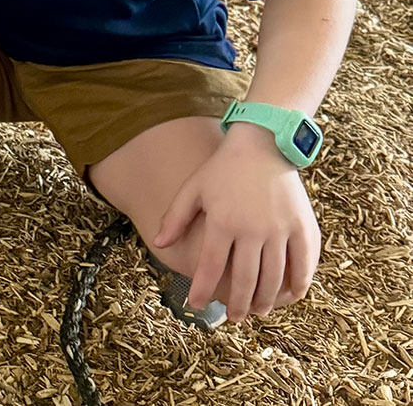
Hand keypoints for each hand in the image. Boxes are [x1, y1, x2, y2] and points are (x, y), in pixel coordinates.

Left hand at [154, 125, 320, 320]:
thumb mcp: (194, 189)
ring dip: (265, 300)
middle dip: (237, 303)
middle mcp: (252, 229)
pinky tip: (289, 295)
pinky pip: (304, 264)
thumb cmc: (223, 168)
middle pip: (244, 279)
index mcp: (222, 222)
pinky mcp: (303, 226)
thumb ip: (175, 217)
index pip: (210, 267)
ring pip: (274, 277)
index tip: (197, 305)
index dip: (203, 289)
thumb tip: (159, 243)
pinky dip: (298, 285)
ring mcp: (280, 229)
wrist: (262, 144)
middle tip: (233, 317)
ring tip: (257, 310)